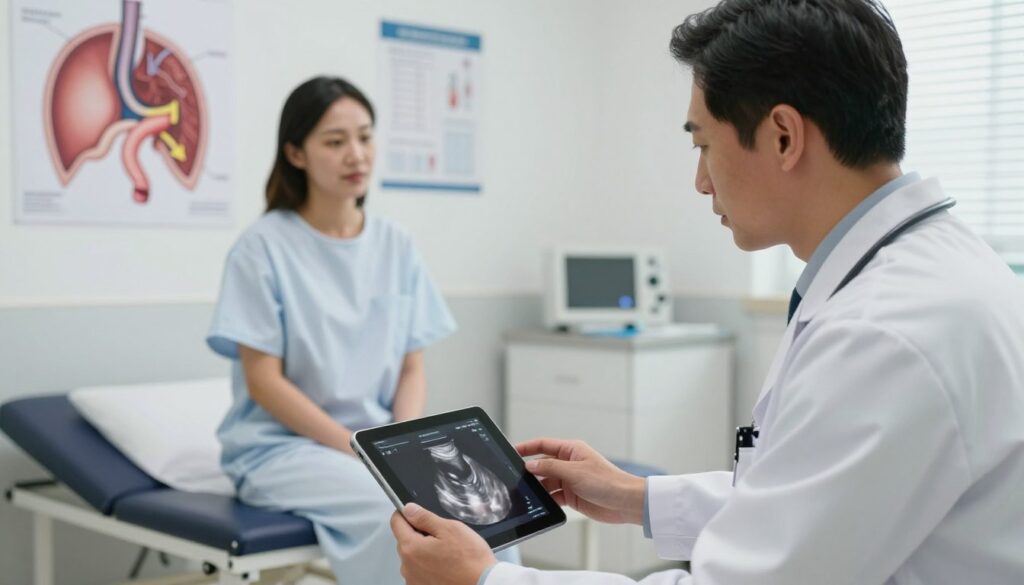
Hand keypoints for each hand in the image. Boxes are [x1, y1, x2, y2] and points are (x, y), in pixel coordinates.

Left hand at [390, 503, 496, 584]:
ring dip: (424, 552)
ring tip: (447, 554)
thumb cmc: (469, 560)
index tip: (416, 513)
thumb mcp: (450, 529)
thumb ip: (425, 518)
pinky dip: (429, 567)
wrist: (482, 584)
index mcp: (411, 548)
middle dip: (419, 534)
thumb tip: (409, 509)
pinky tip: (446, 566)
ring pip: (413, 557)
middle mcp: (407, 566)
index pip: (396, 522)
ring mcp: (413, 580)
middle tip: (442, 536)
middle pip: (405, 540)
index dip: (406, 513)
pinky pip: (420, 571)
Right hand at [517, 437, 645, 524]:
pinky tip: (540, 504)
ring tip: (526, 494)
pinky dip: (547, 500)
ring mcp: (570, 480)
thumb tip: (530, 464)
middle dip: (530, 471)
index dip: (527, 447)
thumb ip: (550, 468)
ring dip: (538, 488)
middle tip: (515, 478)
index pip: (544, 445)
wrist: (625, 502)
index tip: (512, 451)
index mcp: (572, 450)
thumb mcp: (575, 472)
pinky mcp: (572, 496)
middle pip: (543, 465)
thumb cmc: (608, 481)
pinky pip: (553, 496)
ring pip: (546, 482)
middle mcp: (569, 463)